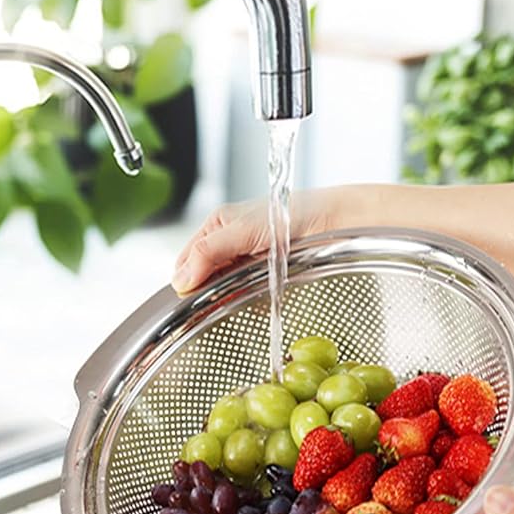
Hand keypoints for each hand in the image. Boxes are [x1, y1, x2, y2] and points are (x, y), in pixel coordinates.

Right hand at [171, 186, 362, 292]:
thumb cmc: (288, 213)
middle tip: (220, 294)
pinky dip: (246, 299)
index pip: (185, 261)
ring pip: (222, 289)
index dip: (186, 279)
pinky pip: (244, 295)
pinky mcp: (262, 277)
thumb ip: (207, 252)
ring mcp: (245, 262)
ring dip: (227, 296)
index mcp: (215, 226)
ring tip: (242, 290)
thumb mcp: (240, 229)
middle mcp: (227, 244)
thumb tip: (182, 281)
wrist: (330, 222)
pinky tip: (255, 296)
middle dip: (207, 290)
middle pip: (202, 278)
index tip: (193, 295)